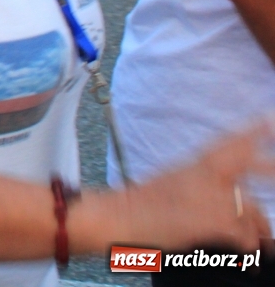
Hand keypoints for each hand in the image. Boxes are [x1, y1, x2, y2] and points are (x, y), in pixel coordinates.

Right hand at [85, 125, 273, 254]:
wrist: (117, 217)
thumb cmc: (137, 206)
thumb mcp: (170, 186)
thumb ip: (199, 187)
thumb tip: (225, 202)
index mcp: (195, 164)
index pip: (230, 142)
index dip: (253, 132)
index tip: (270, 120)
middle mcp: (205, 175)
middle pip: (248, 167)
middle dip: (271, 168)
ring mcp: (212, 196)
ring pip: (251, 208)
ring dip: (260, 227)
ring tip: (264, 243)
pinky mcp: (215, 220)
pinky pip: (244, 235)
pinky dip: (247, 247)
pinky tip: (246, 255)